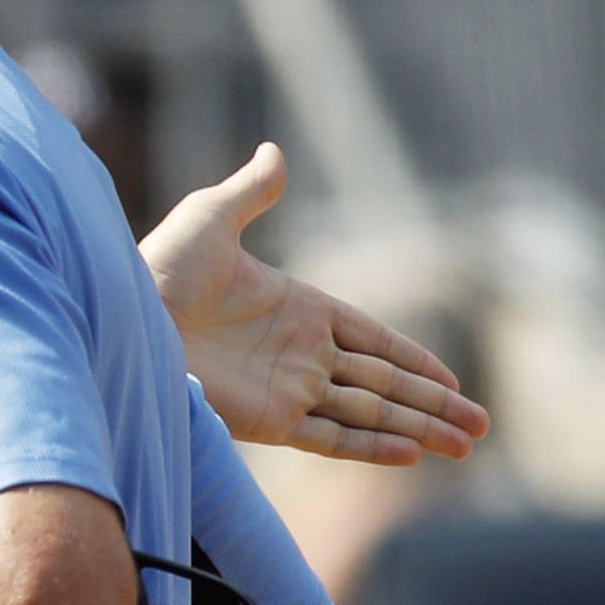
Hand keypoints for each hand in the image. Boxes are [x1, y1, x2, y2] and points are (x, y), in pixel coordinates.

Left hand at [141, 142, 488, 464]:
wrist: (122, 315)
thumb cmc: (159, 268)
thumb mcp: (210, 219)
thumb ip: (251, 191)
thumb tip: (274, 151)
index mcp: (297, 308)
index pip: (370, 338)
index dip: (411, 358)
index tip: (451, 380)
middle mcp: (299, 354)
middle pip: (382, 383)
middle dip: (433, 404)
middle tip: (482, 426)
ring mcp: (286, 388)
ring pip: (368, 413)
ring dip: (418, 428)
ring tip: (466, 446)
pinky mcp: (267, 419)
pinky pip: (330, 436)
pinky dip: (370, 446)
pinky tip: (409, 453)